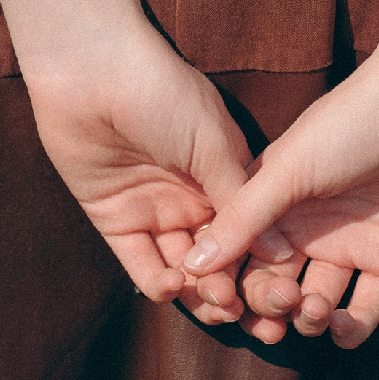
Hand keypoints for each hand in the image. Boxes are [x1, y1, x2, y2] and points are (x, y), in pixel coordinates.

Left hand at [24, 19, 255, 322]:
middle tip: (238, 308)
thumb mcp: (214, 145)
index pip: (246, 230)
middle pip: (215, 257)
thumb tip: (284, 253)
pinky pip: (141, 264)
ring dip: (197, 293)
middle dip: (230, 286)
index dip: (260, 263)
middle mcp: (190, 196)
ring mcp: (153, 210)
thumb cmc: (164, 94)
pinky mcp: (115, 221)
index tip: (274, 293)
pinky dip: (158, 284)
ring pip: (182, 269)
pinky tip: (172, 285)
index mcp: (222, 173)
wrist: (94, 71)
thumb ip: (241, 200)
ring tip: (212, 305)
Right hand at [180, 53, 378, 346]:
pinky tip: (342, 325)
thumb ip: (243, 217)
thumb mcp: (288, 169)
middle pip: (274, 284)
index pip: (240, 255)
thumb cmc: (350, 124)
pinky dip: (352, 329)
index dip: (228, 283)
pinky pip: (365, 310)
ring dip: (308, 318)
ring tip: (315, 307)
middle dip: (270, 301)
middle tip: (283, 299)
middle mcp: (308, 226)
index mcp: (276, 200)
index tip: (222, 304)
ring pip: (315, 303)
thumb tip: (191, 266)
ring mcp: (349, 243)